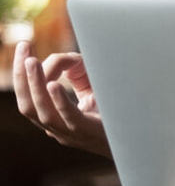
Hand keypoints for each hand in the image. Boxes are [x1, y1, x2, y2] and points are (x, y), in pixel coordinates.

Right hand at [12, 40, 110, 156]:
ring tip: (31, 61)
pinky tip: (53, 84)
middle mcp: (59, 130)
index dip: (22, 76)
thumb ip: (76, 76)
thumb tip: (63, 59)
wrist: (141, 138)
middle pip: (28, 106)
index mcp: (56, 121)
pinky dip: (59, 101)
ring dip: (34, 85)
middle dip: (22, 76)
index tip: (23, 48)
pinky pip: (69, 117)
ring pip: (43, 112)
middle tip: (22, 47)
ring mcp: (72, 133)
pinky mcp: (90, 131)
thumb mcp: (91, 90)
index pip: (28, 100)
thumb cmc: (117, 113)